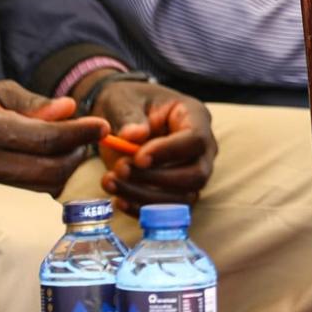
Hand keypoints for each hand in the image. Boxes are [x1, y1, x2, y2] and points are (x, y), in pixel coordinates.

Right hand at [0, 81, 107, 192]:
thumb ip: (33, 101)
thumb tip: (69, 108)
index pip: (44, 138)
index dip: (79, 132)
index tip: (103, 125)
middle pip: (48, 169)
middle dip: (78, 153)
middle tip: (89, 134)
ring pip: (43, 186)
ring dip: (68, 167)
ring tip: (72, 143)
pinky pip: (32, 193)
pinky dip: (52, 178)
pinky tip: (56, 158)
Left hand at [89, 80, 216, 213]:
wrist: (120, 116)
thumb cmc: (127, 102)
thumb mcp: (123, 100)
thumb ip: (128, 116)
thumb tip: (133, 135)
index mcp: (194, 116)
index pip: (195, 140)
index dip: (168, 152)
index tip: (137, 157)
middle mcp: (201, 148)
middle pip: (197, 174)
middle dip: (157, 179)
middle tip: (120, 169)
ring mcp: (192, 171)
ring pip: (183, 197)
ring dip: (145, 196)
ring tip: (110, 182)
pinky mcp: (177, 191)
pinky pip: (169, 210)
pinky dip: (143, 210)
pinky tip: (119, 199)